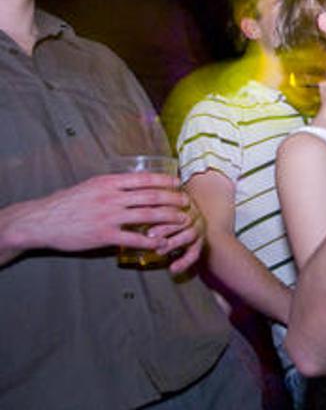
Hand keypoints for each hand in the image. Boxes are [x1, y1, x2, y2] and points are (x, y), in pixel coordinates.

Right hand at [29, 173, 188, 252]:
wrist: (41, 221)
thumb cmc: (66, 203)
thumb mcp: (90, 186)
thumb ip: (112, 186)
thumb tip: (132, 183)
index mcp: (109, 183)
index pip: (144, 178)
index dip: (165, 180)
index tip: (178, 182)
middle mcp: (112, 197)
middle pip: (151, 196)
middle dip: (173, 198)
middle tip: (187, 202)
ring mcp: (109, 216)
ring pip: (147, 215)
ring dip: (169, 218)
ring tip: (183, 220)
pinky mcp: (104, 235)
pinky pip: (133, 238)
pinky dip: (150, 241)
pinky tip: (161, 243)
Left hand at [147, 191, 205, 274]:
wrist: (184, 225)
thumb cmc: (165, 213)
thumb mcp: (158, 206)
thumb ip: (147, 206)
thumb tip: (131, 206)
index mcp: (183, 202)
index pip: (175, 204)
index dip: (163, 209)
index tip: (146, 213)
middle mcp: (193, 215)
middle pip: (184, 218)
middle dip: (167, 227)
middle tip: (150, 234)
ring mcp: (197, 229)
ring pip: (190, 235)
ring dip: (174, 242)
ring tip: (159, 251)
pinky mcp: (198, 244)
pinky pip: (194, 254)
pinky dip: (184, 262)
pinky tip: (173, 269)